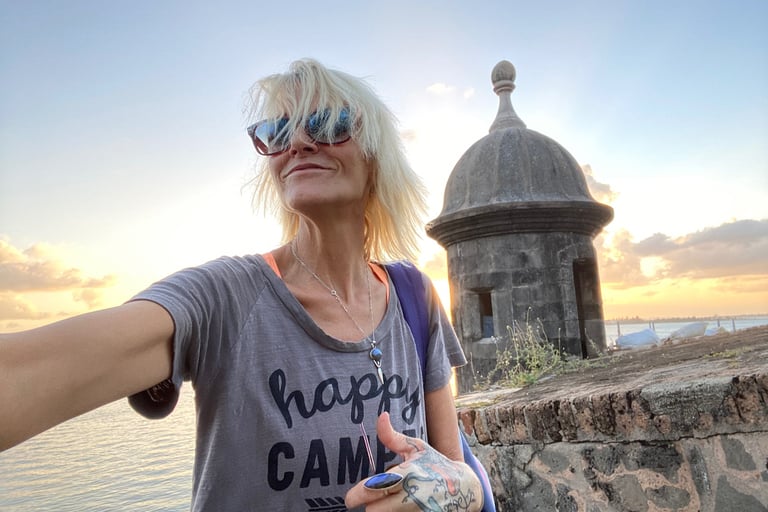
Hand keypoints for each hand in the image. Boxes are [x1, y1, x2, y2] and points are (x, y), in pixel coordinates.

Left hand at [345, 412, 482, 510]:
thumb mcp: (416, 447)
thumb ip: (392, 437)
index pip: (372, 490)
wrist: (465, 488)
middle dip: (371, 505)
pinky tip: (401, 509)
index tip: (351, 498)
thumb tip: (380, 416)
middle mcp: (411, 497)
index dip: (356, 495)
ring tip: (391, 502)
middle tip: (375, 498)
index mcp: (407, 475)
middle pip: (373, 511)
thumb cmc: (435, 464)